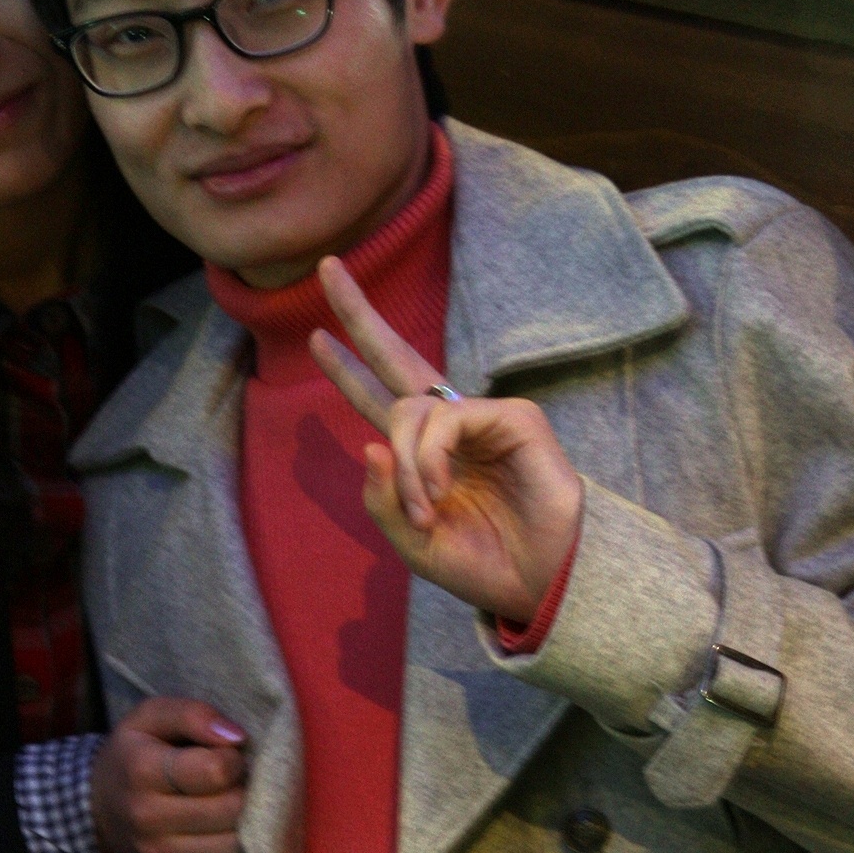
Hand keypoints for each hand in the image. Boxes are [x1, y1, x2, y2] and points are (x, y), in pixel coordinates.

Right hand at [91, 697, 246, 852]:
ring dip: (246, 826)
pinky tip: (224, 836)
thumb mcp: (151, 718)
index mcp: (142, 771)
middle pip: (231, 809)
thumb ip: (193, 715)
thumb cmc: (133, 755)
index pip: (215, 771)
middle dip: (244, 791)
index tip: (226, 757)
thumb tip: (237, 738)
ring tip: (229, 809)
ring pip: (236, 847)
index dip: (233, 760)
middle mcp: (147, 819)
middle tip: (232, 784)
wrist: (96, 810)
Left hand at [309, 258, 582, 624]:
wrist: (537, 584)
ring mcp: (484, 416)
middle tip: (327, 268)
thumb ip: (381, 500)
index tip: (316, 338)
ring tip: (423, 507)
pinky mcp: (514, 418)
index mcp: (426, 452)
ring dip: (405, 464)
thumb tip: (368, 445)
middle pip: (397, 357)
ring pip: (410, 409)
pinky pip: (444, 421)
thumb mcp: (412, 541)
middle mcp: (452, 425)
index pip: (380, 398)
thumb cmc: (482, 563)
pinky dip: (428, 459)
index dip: (348, 370)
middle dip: (359, 315)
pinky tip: (438, 490)